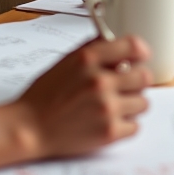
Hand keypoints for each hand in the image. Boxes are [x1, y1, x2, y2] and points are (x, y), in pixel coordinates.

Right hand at [16, 35, 151, 158]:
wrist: (29, 128)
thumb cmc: (45, 95)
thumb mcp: (66, 61)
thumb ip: (94, 48)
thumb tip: (118, 42)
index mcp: (89, 59)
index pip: (134, 46)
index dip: (140, 52)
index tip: (139, 58)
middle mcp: (100, 81)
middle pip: (145, 76)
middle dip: (136, 81)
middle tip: (125, 86)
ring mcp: (106, 108)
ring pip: (143, 103)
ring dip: (131, 105)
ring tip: (113, 106)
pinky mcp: (109, 132)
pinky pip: (135, 127)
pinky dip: (125, 126)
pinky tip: (109, 122)